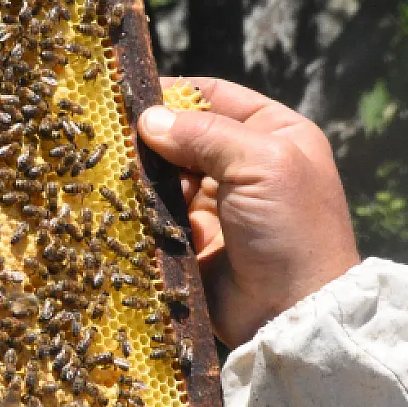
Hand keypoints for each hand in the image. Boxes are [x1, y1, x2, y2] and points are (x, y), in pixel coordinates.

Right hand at [138, 77, 359, 349]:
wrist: (293, 312)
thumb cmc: (291, 228)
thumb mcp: (260, 163)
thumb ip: (205, 134)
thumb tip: (148, 120)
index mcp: (273, 134)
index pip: (214, 97)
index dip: (174, 93)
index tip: (129, 95)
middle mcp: (245, 165)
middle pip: (185, 136)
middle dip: (153, 140)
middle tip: (114, 139)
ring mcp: (219, 204)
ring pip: (167, 176)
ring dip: (146, 177)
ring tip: (119, 175)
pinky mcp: (195, 239)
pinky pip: (160, 214)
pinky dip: (145, 210)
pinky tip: (127, 207)